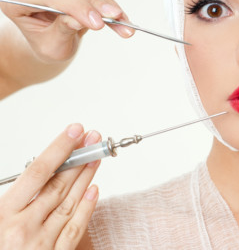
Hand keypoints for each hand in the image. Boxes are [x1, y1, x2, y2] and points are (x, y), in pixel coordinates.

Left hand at [0, 0, 132, 62]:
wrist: (47, 38)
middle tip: (115, 17)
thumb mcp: (53, 46)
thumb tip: (81, 20)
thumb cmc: (45, 43)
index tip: (99, 23)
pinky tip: (117, 12)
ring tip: (121, 18)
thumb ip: (63, 31)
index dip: (76, 7)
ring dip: (103, 0)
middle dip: (92, 1)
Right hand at [0, 124, 100, 248]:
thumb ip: (7, 199)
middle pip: (58, 184)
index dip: (59, 149)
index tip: (74, 132)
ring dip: (86, 177)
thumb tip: (31, 173)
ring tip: (97, 157)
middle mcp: (24, 228)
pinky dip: (86, 208)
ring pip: (69, 203)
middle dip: (78, 158)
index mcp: (3, 216)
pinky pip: (74, 230)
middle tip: (93, 139)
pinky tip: (95, 190)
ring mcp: (41, 244)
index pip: (37, 172)